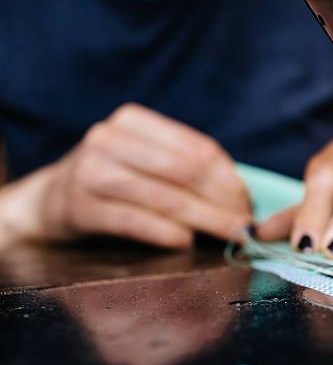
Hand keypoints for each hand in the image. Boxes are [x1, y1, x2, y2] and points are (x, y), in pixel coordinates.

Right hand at [0, 103, 251, 248]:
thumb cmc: (115, 180)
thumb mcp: (147, 160)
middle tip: (245, 228)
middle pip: (185, 173)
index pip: (197, 150)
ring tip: (228, 237)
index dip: (230, 181)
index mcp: (134, 121)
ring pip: (165, 198)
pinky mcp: (79, 207)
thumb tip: (240, 198)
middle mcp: (109, 139)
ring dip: (205, 221)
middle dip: (222, 203)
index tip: (249, 205)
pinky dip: (168, 234)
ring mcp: (90, 171)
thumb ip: (187, 168)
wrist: (52, 198)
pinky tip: (187, 242)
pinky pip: (136, 221)